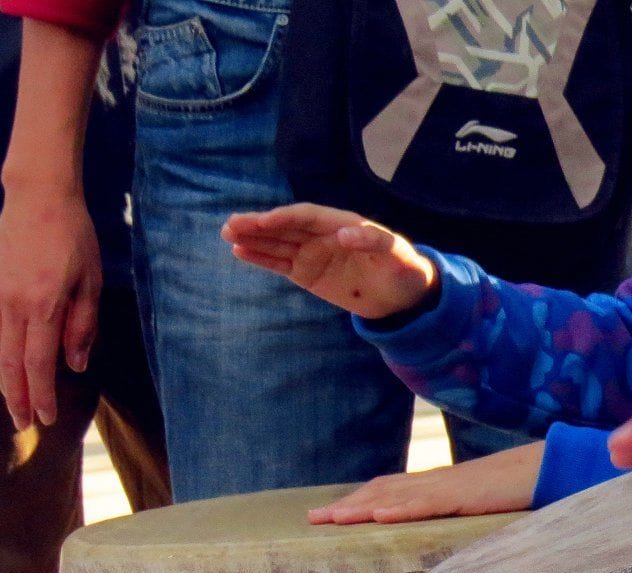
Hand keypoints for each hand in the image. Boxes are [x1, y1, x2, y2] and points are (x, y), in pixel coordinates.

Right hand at [0, 186, 102, 427]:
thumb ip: (83, 326)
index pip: (38, 363)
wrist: (38, 198)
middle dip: (17, 398)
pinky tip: (5, 369)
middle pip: (10, 364)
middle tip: (25, 425)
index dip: (41, 395)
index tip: (46, 418)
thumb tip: (74, 365)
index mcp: (44, 304)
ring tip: (14, 405)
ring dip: (5, 381)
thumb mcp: (92, 282)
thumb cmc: (75, 239)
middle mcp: (13, 303)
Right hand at [221, 204, 435, 318]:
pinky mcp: (308, 273)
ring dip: (253, 238)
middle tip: (232, 224)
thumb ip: (374, 241)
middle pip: (286, 227)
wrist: (404, 297)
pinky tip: (240, 252)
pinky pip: (280, 263)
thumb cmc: (404, 269)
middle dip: (259, 225)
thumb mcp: (397, 254)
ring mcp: (313, 254)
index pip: (307, 216)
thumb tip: (345, 233)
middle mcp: (323, 235)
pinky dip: (261, 258)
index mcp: (342, 223)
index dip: (285, 217)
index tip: (263, 221)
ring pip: (278, 243)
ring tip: (228, 234)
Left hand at [307, 441, 545, 523]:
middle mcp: (435, 482)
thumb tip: (438, 536)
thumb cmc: (515, 490)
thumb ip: (455, 517)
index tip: (330, 514)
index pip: (389, 490)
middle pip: (381, 490)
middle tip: (313, 518)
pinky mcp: (463, 495)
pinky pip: (427, 502)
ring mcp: (448, 487)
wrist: (545, 467)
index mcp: (437, 485)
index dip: (358, 500)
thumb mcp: (477, 507)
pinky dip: (402, 508)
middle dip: (346, 504)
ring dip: (361, 506)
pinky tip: (380, 516)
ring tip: (333, 518)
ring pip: (396, 495)